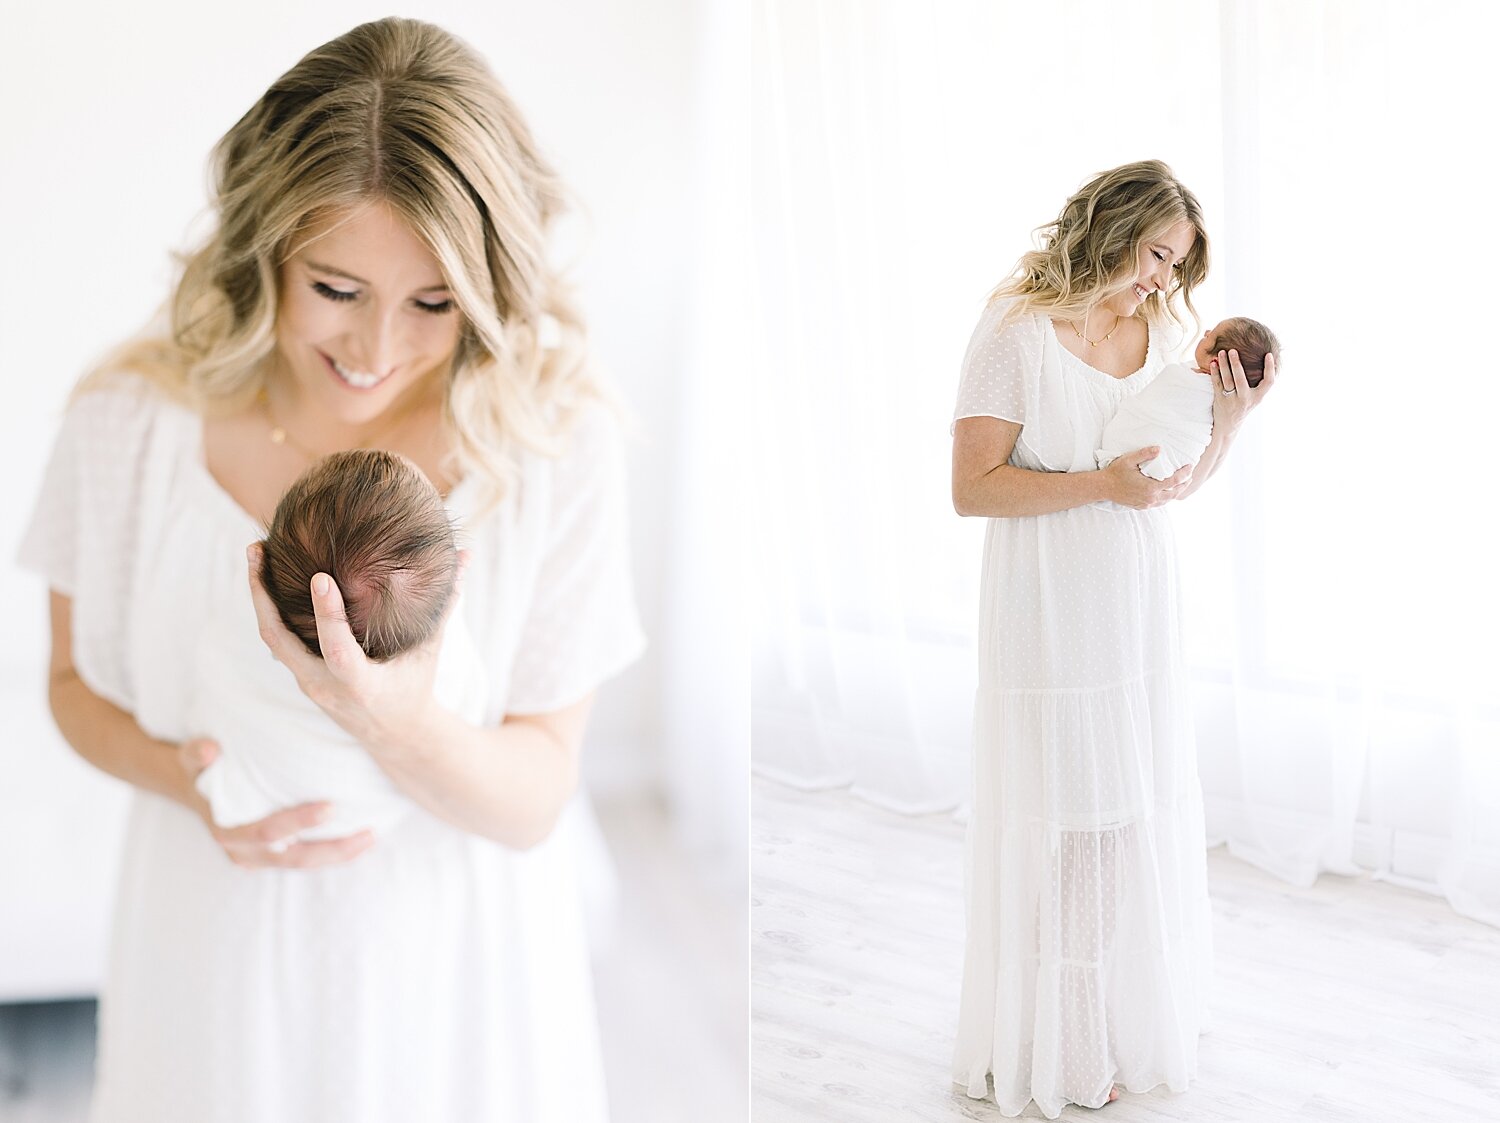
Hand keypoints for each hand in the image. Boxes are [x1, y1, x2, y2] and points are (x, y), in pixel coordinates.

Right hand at [174, 735, 374, 868]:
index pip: (267, 832)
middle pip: (294, 858)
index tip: (330, 808)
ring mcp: (258, 859)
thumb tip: (210, 750)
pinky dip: (332, 853)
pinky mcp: (271, 857)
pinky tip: (361, 840)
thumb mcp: (191, 758)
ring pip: (304, 864)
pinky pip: (305, 859)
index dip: (298, 822)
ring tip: (372, 838)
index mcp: (227, 830)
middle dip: (332, 849)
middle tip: (368, 834)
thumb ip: (197, 754)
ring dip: (339, 855)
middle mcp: (243, 851)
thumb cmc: (200, 770)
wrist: (194, 789)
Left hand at [245, 544, 470, 756]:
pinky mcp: (300, 674)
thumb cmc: (416, 687)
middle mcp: (324, 686)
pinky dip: (269, 607)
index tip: (319, 578)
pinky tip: (269, 577)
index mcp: (361, 685)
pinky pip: (277, 639)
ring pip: (271, 637)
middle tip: (258, 548)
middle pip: (278, 640)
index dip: (327, 614)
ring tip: (256, 552)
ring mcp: (307, 682)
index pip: (336, 649)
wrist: (395, 735)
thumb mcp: (432, 649)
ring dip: (258, 595)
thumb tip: (466, 555)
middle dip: (262, 593)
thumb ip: (447, 603)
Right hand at [1104, 446, 1192, 508]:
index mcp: (1150, 487)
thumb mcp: (1129, 460)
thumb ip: (1145, 454)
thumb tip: (1159, 449)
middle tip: (1190, 476)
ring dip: (1176, 492)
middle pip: (1174, 493)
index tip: (1190, 466)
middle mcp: (1151, 498)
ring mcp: (1146, 504)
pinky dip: (1166, 497)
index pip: (1174, 481)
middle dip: (1184, 484)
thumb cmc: (1115, 472)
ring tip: (1181, 484)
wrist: (1103, 487)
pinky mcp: (1142, 506)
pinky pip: (1159, 503)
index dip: (1185, 474)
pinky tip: (1167, 492)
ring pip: (1167, 500)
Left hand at [1210, 347, 1276, 432]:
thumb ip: (1259, 384)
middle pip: (1241, 380)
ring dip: (1223, 365)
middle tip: (1233, 350)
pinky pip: (1216, 384)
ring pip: (1227, 380)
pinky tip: (1213, 363)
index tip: (1268, 355)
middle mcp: (1245, 399)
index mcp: (1258, 397)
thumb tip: (1267, 360)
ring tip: (1221, 352)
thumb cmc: (1244, 406)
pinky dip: (1214, 372)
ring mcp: (1231, 400)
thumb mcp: (1255, 398)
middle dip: (1236, 364)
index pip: (1269, 382)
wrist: (1228, 425)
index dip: (1270, 368)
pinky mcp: (1220, 399)